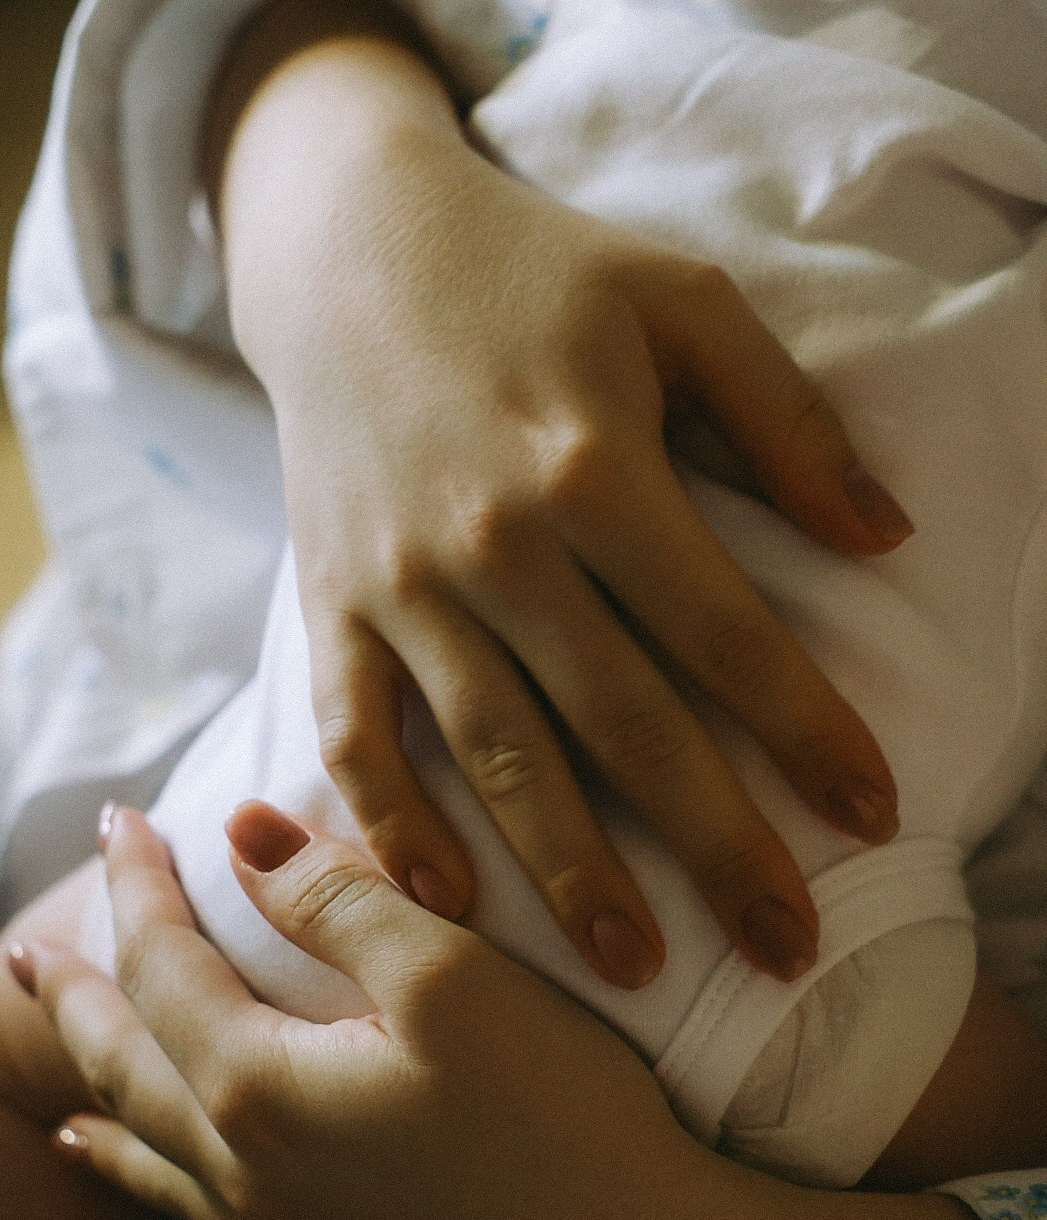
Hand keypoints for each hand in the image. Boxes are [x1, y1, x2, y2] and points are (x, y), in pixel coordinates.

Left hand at [23, 806, 1042, 1219]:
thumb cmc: (562, 1122)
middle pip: (128, 1062)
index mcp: (260, 1088)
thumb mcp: (453, 979)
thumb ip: (338, 901)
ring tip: (50, 1060)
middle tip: (30, 948)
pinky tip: (133, 1165)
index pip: (167, 965)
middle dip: (81, 994)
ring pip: (147, 1144)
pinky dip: (141, 1168)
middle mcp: (248, 1171)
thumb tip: (242, 834)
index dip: (138, 887)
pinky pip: (191, 1206)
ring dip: (97, 1084)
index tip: (120, 820)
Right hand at [216, 3, 907, 986]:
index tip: (876, 816)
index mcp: (595, 467)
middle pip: (624, 725)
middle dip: (715, 847)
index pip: (724, 634)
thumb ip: (785, 419)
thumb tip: (885, 536)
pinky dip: (394, 826)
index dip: (808, 732)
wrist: (349, 250)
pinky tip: (447, 904)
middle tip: (786, 949)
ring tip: (638, 969)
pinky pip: (359, 736)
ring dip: (569, 873)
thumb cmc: (536, 273)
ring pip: (499, 756)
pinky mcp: (334, 608)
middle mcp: (498, 546)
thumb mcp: (683, 299)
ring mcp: (404, 588)